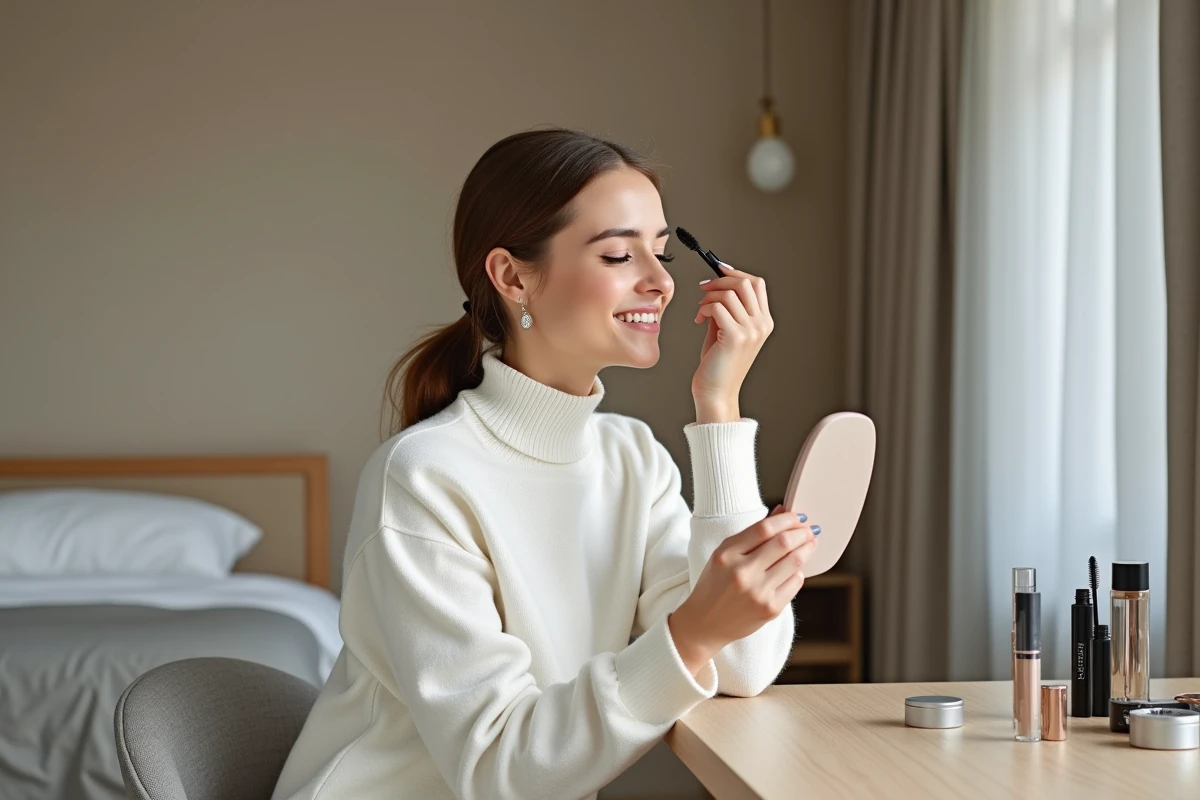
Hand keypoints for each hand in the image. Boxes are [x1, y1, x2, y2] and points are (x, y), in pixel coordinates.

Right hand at [668, 506, 817, 675]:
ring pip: (794, 562)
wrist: (705, 623)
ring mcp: (758, 592)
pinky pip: (795, 583)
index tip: (797, 517)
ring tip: (809, 544)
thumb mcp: (725, 555)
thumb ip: (753, 534)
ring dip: (806, 549)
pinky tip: (795, 569)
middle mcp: (742, 572)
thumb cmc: (714, 585)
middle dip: (802, 533)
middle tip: (809, 529)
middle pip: (783, 543)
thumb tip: (782, 512)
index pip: (764, 528)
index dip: (786, 520)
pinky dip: (798, 572)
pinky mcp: (770, 609)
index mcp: (727, 555)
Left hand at [691, 262, 772, 419]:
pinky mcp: (735, 336)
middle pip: (745, 283)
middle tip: (703, 289)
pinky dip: (704, 308)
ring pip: (729, 293)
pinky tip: (698, 319)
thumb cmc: (718, 364)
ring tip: (700, 311)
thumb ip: (725, 309)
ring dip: (708, 297)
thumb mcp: (724, 331)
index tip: (717, 270)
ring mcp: (751, 331)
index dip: (735, 273)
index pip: (756, 284)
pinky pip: (718, 307)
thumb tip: (715, 285)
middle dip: (719, 280)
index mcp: (764, 322)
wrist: (715, 392)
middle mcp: (762, 325)